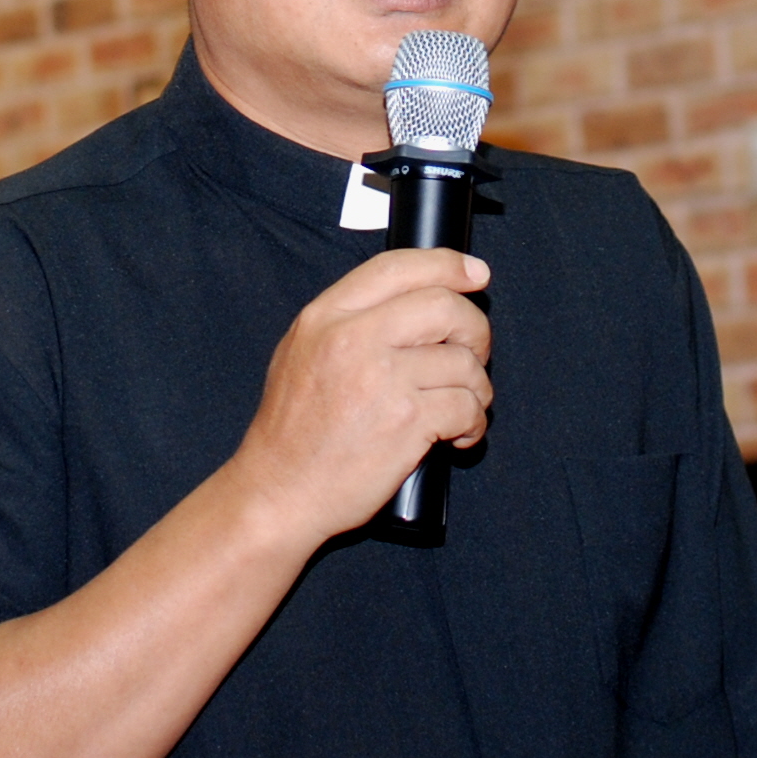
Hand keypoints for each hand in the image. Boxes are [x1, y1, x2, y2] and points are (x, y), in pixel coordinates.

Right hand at [233, 248, 491, 549]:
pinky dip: (474, 423)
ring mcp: (381, 379)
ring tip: (460, 408)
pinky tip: (458, 436)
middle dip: (475, 330)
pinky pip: (467, 406)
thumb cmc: (292, 432)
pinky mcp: (406, 421)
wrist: (279, 492)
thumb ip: (348, 321)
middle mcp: (352, 339)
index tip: (476, 273)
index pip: (399, 267)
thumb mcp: (301, 353)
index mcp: (325, 317)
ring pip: (463, 362)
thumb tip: (417, 300)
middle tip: (474, 354)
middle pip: (444, 307)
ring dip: (476, 387)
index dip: (447, 265)